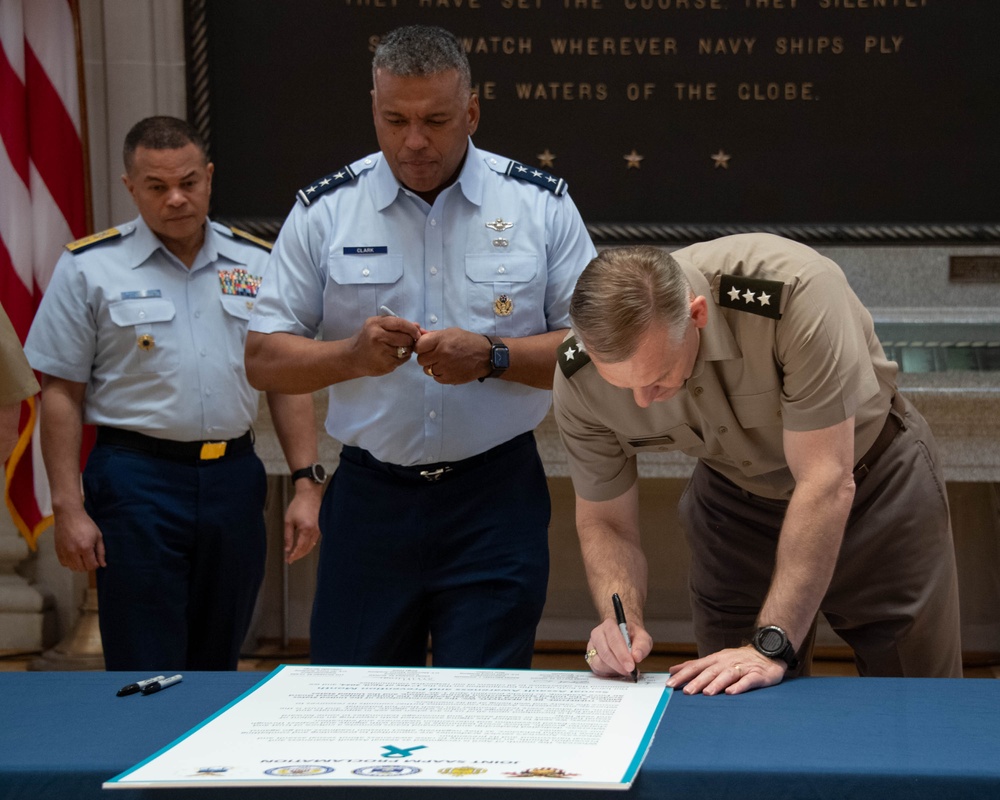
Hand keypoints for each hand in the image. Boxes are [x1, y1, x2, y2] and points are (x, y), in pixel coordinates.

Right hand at [53, 508, 105, 571]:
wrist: (69, 515)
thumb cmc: (86, 524)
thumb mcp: (98, 536)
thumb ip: (101, 552)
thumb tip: (103, 565)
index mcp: (85, 548)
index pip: (91, 566)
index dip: (96, 564)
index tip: (96, 559)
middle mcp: (73, 552)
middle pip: (81, 568)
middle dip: (88, 565)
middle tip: (90, 557)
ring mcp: (64, 552)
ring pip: (72, 567)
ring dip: (79, 565)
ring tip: (82, 556)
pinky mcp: (57, 551)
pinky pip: (64, 564)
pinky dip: (70, 562)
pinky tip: (74, 555)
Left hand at [283, 482, 322, 563]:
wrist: (309, 494)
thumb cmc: (298, 505)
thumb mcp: (288, 521)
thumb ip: (287, 536)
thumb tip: (287, 549)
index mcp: (306, 529)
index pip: (300, 548)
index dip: (294, 555)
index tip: (288, 560)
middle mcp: (314, 531)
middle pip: (307, 549)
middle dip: (298, 555)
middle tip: (290, 559)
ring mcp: (319, 529)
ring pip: (312, 546)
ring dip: (304, 552)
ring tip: (296, 555)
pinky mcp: (321, 527)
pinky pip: (315, 540)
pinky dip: (309, 545)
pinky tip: (304, 547)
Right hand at [349, 315, 421, 376]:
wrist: (351, 357)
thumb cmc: (366, 339)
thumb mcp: (376, 326)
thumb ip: (396, 324)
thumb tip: (418, 326)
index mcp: (376, 324)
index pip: (400, 324)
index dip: (412, 329)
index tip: (417, 333)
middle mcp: (377, 337)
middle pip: (405, 338)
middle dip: (410, 340)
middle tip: (406, 342)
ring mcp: (381, 352)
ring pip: (406, 350)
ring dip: (406, 350)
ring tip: (396, 349)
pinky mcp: (385, 365)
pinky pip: (402, 360)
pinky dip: (401, 358)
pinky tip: (391, 357)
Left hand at [413, 328, 489, 383]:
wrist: (486, 355)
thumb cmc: (468, 341)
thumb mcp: (452, 332)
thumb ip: (434, 334)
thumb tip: (419, 333)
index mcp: (441, 340)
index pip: (418, 346)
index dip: (421, 347)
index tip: (426, 347)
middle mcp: (442, 354)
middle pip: (421, 360)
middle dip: (426, 358)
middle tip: (435, 355)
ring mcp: (445, 368)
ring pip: (427, 370)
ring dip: (433, 367)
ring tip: (444, 362)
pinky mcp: (450, 379)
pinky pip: (436, 378)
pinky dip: (440, 374)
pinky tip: (448, 369)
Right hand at [585, 618, 651, 679]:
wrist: (623, 635)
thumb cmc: (631, 635)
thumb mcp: (642, 637)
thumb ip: (642, 646)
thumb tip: (636, 657)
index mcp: (609, 625)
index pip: (614, 640)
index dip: (622, 655)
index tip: (631, 666)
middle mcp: (597, 634)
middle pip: (605, 653)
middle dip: (618, 665)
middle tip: (630, 671)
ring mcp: (591, 646)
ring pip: (599, 663)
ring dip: (613, 669)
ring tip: (624, 669)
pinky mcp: (590, 657)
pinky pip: (596, 669)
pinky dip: (608, 673)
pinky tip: (617, 670)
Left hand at [666, 645, 786, 695]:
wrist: (767, 652)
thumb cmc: (739, 659)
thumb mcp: (715, 660)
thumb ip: (696, 666)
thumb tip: (673, 670)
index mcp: (716, 659)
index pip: (696, 666)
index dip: (683, 675)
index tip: (670, 684)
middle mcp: (727, 662)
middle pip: (710, 671)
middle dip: (697, 682)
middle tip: (686, 692)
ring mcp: (742, 668)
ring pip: (727, 675)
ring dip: (716, 684)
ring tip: (707, 693)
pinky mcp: (757, 675)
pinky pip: (748, 681)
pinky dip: (739, 686)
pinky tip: (731, 692)